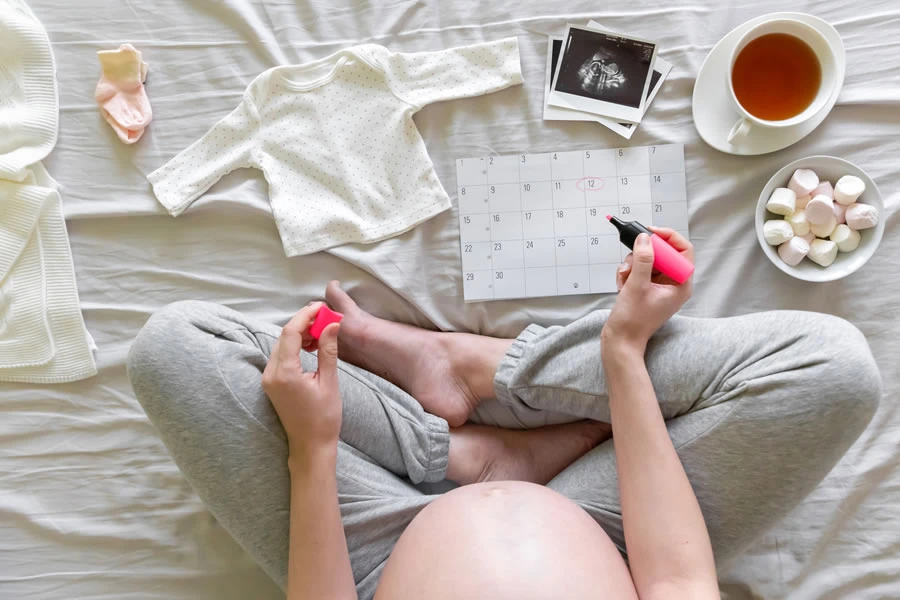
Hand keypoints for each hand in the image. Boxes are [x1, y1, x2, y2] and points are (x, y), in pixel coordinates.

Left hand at [262, 302, 341, 456]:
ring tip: (322, 331)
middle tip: (325, 316)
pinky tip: (311, 346)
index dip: (305, 316)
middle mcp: (271, 374)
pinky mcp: (272, 383)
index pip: (290, 333)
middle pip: (284, 336)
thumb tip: (331, 324)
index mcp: (284, 373)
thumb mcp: (329, 382)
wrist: (310, 446)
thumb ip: (328, 351)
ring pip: (281, 344)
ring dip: (300, 334)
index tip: (321, 307)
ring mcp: (269, 379)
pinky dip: (295, 346)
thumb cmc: (323, 419)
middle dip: (304, 322)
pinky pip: (281, 356)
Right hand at [603, 227, 693, 350]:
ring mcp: (661, 287)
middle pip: (663, 253)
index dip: (668, 238)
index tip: (650, 233)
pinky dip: (629, 273)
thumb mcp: (637, 285)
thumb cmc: (633, 321)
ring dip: (633, 265)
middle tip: (631, 262)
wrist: (621, 341)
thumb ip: (643, 259)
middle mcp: (674, 284)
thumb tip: (645, 238)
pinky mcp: (648, 288)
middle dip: (643, 255)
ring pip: (649, 261)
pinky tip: (623, 286)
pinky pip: (640, 270)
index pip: (683, 250)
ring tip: (625, 280)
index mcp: (681, 284)